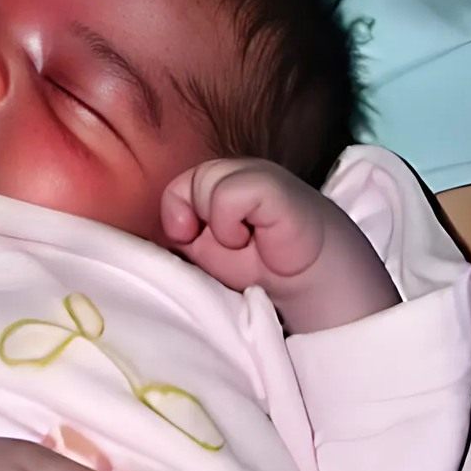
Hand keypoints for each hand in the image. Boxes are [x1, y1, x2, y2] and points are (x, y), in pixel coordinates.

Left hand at [162, 157, 399, 332]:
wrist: (321, 298)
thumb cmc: (266, 278)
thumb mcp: (210, 254)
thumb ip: (182, 232)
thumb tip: (148, 227)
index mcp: (217, 185)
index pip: (173, 187)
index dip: (175, 217)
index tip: (189, 241)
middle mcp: (234, 173)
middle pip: (181, 184)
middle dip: (194, 223)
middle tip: (229, 248)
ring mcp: (255, 175)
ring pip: (201, 182)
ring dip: (216, 226)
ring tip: (246, 246)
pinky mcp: (274, 186)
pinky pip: (226, 192)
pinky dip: (229, 221)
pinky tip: (254, 239)